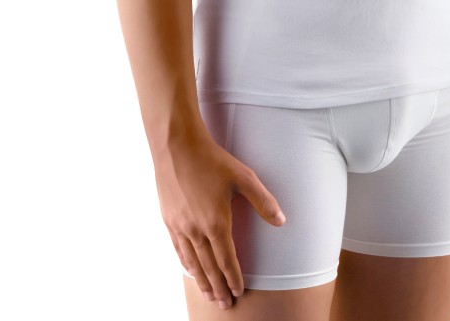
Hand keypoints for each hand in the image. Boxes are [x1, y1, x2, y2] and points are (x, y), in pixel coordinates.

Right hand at [154, 129, 285, 307]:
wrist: (177, 146)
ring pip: (192, 262)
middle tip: (224, 304)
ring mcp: (179, 226)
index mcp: (216, 223)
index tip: (238, 292)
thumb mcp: (243, 177)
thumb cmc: (212, 160)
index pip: (227, 260)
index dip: (233, 278)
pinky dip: (186, 263)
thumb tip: (281, 221)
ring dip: (201, 280)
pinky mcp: (168, 219)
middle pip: (209, 267)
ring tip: (208, 294)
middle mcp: (196, 230)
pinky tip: (190, 269)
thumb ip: (263, 201)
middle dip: (218, 287)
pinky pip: (178, 249)